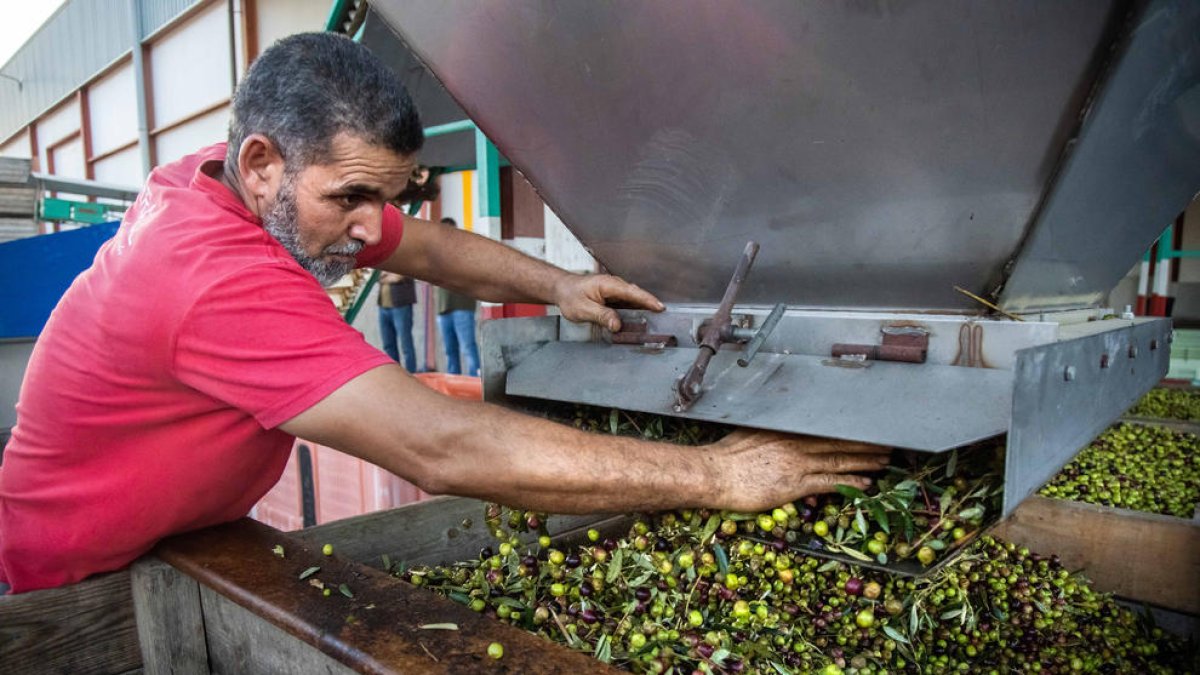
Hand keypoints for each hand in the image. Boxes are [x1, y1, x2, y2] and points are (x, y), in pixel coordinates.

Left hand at [552, 274, 664, 330]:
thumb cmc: (571, 296)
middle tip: (663, 318)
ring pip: (634, 301)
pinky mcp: (614, 298)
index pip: (632, 292)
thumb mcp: (583, 309)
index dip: (647, 300)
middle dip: (650, 305)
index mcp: (608, 284)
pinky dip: (635, 312)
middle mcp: (615, 285)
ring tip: (655, 322)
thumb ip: (601, 316)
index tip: (660, 307)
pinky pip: (628, 304)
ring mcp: (615, 291)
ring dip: (643, 310)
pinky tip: (639, 322)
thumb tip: (617, 324)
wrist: (563, 290)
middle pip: (637, 296)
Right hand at [709, 430, 890, 511]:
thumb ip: (772, 433)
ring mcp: (797, 463)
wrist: (713, 474)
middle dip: (866, 445)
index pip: (826, 428)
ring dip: (865, 462)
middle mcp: (796, 443)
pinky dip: (850, 482)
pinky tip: (865, 484)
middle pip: (839, 442)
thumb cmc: (727, 456)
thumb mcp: (752, 433)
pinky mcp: (794, 484)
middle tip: (888, 445)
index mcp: (786, 429)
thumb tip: (785, 433)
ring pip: (840, 460)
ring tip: (883, 462)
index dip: (850, 429)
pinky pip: (830, 482)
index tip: (867, 429)